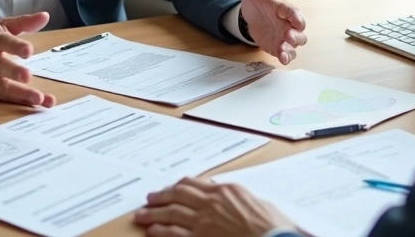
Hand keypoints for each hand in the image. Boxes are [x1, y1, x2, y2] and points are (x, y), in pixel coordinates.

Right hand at [0, 12, 56, 107]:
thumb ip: (24, 22)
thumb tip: (45, 16)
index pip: (2, 42)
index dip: (15, 46)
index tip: (29, 50)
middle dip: (13, 72)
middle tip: (28, 76)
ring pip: (1, 87)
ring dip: (20, 94)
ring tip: (38, 98)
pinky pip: (3, 97)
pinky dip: (18, 101)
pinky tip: (35, 104)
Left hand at [135, 177, 295, 236]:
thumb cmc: (272, 226)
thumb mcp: (257, 202)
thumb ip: (237, 198)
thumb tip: (226, 197)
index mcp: (226, 190)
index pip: (195, 183)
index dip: (179, 185)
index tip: (171, 188)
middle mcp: (212, 202)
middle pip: (178, 194)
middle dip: (161, 196)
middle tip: (150, 198)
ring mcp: (204, 221)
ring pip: (171, 213)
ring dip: (154, 213)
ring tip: (141, 215)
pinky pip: (174, 234)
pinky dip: (160, 231)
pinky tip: (152, 231)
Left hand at [240, 0, 307, 64]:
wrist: (250, 19)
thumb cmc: (256, 3)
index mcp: (283, 9)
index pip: (293, 12)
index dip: (295, 16)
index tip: (296, 21)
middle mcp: (288, 23)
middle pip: (300, 30)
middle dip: (296, 34)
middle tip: (288, 36)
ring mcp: (286, 36)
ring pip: (297, 44)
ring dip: (292, 47)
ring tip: (283, 50)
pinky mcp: (280, 47)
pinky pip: (288, 54)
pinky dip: (286, 57)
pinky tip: (281, 59)